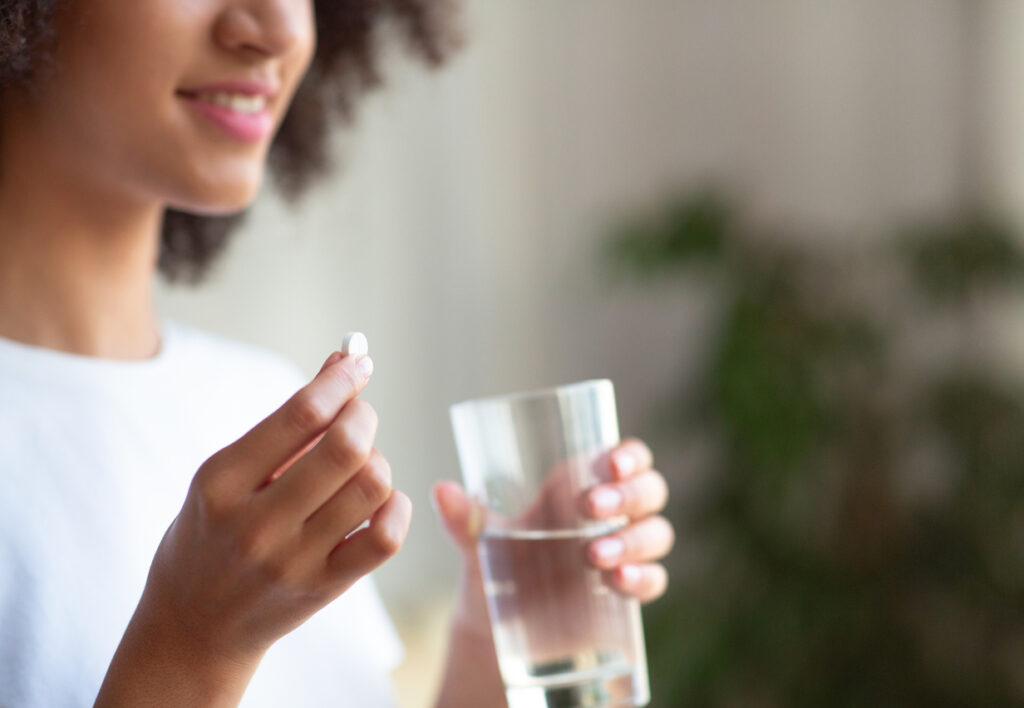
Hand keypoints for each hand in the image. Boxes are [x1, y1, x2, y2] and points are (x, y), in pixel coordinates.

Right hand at [133, 351, 411, 667]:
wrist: (192, 628)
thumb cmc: (211, 534)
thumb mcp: (227, 473)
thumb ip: (287, 420)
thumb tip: (342, 359)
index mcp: (221, 481)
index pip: (300, 414)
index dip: (340, 380)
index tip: (358, 361)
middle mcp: (256, 523)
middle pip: (344, 448)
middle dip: (363, 415)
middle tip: (359, 413)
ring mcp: (291, 560)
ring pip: (371, 486)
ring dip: (377, 462)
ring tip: (360, 465)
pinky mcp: (322, 589)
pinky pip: (385, 537)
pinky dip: (396, 507)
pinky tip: (381, 500)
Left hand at [433, 437, 672, 624]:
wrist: (495, 626)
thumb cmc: (495, 563)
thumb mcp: (479, 540)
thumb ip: (464, 519)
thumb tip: (440, 490)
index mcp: (583, 485)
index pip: (626, 457)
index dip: (630, 455)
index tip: (611, 462)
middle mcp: (612, 516)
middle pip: (649, 491)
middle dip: (628, 495)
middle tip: (591, 508)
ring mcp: (623, 554)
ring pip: (656, 534)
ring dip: (633, 539)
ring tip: (595, 554)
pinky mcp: (626, 596)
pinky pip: (654, 581)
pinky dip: (644, 578)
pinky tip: (619, 582)